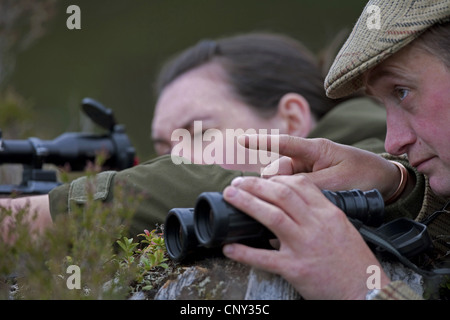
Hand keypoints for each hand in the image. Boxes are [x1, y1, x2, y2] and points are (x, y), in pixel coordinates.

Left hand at [222, 174, 389, 298]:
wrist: (366, 291)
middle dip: (255, 184)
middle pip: (281, 194)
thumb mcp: (341, 228)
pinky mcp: (296, 269)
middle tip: (237, 182)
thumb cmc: (354, 261)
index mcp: (328, 213)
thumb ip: (317, 214)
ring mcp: (305, 246)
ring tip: (230, 195)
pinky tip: (230, 248)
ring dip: (247, 203)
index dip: (275, 178)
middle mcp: (316, 225)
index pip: (299, 185)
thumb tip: (290, 206)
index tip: (260, 178)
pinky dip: (244, 252)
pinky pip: (265, 258)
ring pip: (272, 216)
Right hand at [239, 134, 404, 200]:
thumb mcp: (338, 181)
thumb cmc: (364, 174)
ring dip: (282, 191)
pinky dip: (289, 195)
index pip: (283, 142)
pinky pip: (292, 187)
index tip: (240, 140)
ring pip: (282, 180)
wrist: (385, 181)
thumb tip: (280, 189)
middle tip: (280, 198)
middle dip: (273, 182)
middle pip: (277, 168)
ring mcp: (309, 169)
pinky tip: (291, 205)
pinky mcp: (311, 181)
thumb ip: (308, 184)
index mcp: (315, 149)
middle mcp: (308, 157)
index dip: (260, 141)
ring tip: (291, 205)